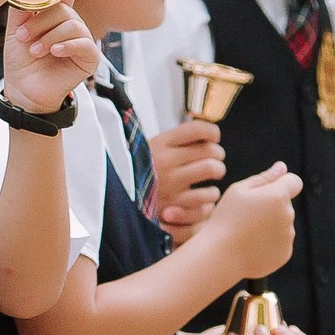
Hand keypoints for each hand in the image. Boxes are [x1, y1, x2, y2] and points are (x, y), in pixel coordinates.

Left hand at [0, 0, 100, 114]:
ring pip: (73, 25)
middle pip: (64, 10)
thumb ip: (21, 9)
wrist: (23, 89)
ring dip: (49, 37)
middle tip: (23, 36)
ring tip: (34, 50)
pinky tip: (54, 52)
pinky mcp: (90, 57)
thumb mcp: (16, 30)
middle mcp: (72, 25)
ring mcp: (82, 40)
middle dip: (40, 22)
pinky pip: (85, 44)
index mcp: (56, 16)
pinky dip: (67, 46)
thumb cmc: (20, 60)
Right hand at [149, 119, 225, 236]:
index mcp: (159, 143)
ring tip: (210, 177)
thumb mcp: (150, 149)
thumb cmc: (141, 172)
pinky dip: (209, 196)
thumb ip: (175, 141)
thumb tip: (207, 133)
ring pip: (213, 169)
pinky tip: (203, 196)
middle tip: (213, 159)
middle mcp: (165, 161)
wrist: (117, 200)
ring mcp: (170, 183)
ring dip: (216, 174)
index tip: (213, 138)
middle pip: (211, 150)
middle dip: (217, 155)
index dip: (213, 132)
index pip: (198, 129)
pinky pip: (207, 196)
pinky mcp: (175, 205)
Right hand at [195, 164, 300, 280]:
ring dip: (268, 225)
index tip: (266, 191)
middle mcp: (288, 214)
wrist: (221, 255)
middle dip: (269, 207)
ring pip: (281, 224)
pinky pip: (279, 242)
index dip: (281, 183)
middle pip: (284, 204)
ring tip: (245, 233)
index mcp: (278, 196)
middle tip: (244, 216)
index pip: (293, 181)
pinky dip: (268, 242)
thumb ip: (264, 178)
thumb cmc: (225, 218)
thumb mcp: (237, 191)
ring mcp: (289, 235)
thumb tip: (282, 167)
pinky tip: (249, 245)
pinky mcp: (285, 253)